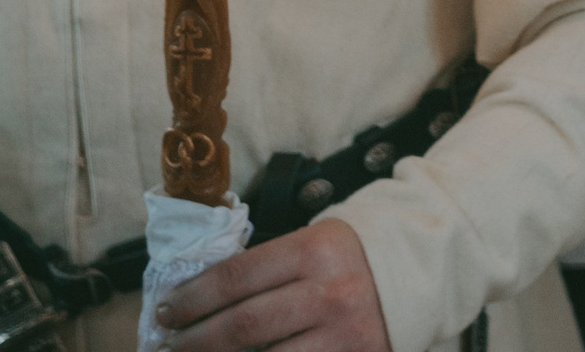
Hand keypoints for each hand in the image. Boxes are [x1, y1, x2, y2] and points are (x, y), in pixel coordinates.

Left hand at [157, 219, 388, 350]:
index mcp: (314, 250)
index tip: (165, 311)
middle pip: (244, 325)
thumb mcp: (312, 242)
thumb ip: (265, 268)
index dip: (192, 298)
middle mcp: (330, 292)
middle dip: (195, 340)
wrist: (418, 272)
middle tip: (168, 346)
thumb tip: (198, 300)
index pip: (236, 277)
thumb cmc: (348, 257)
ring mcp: (345, 334)